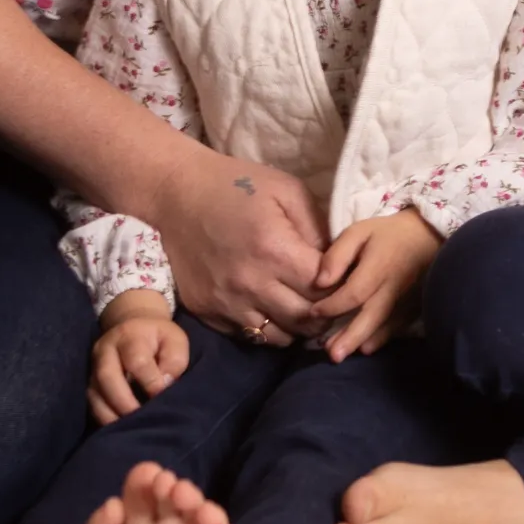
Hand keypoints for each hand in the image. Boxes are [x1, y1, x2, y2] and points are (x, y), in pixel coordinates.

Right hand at [89, 290, 189, 424]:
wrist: (133, 328)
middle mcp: (105, 350)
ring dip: (112, 415)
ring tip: (131, 428)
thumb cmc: (159, 339)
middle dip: (124, 402)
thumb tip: (163, 387)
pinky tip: (121, 428)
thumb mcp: (175, 341)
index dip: (150, 382)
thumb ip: (174, 362)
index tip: (161, 395)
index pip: (136, 361)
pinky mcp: (88, 383)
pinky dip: (105, 418)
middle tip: (142, 418)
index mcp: (130, 336)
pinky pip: (91, 404)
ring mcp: (92, 367)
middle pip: (107, 377)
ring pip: (94, 394)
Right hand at [150, 149, 329, 340]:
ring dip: (298, 327)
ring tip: (305, 309)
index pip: (324, 289)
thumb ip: (317, 227)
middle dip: (326, 313)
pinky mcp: (207, 313)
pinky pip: (249, 336)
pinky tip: (273, 309)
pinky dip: (268, 329)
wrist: (176, 194)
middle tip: (333, 301)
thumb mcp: (287, 191)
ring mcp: (226, 303)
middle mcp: (250, 284)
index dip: (341, 287)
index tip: (346, 279)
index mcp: (274, 250)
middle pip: (305, 320)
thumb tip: (338, 262)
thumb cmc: (237, 185)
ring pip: (279, 337)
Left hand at [310, 209, 442, 361]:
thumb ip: (338, 254)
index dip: (332, 305)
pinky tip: (365, 348)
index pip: (354, 293)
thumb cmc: (388, 234)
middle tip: (331, 356)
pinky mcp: (413, 306)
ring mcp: (406, 300)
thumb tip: (320, 282)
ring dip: (361, 341)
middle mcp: (394, 287)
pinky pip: (396, 326)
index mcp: (379, 266)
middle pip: (371, 316)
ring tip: (339, 356)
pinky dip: (381, 339)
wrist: (428, 236)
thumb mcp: (360, 232)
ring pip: (383, 326)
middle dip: (350, 337)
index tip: (313, 312)